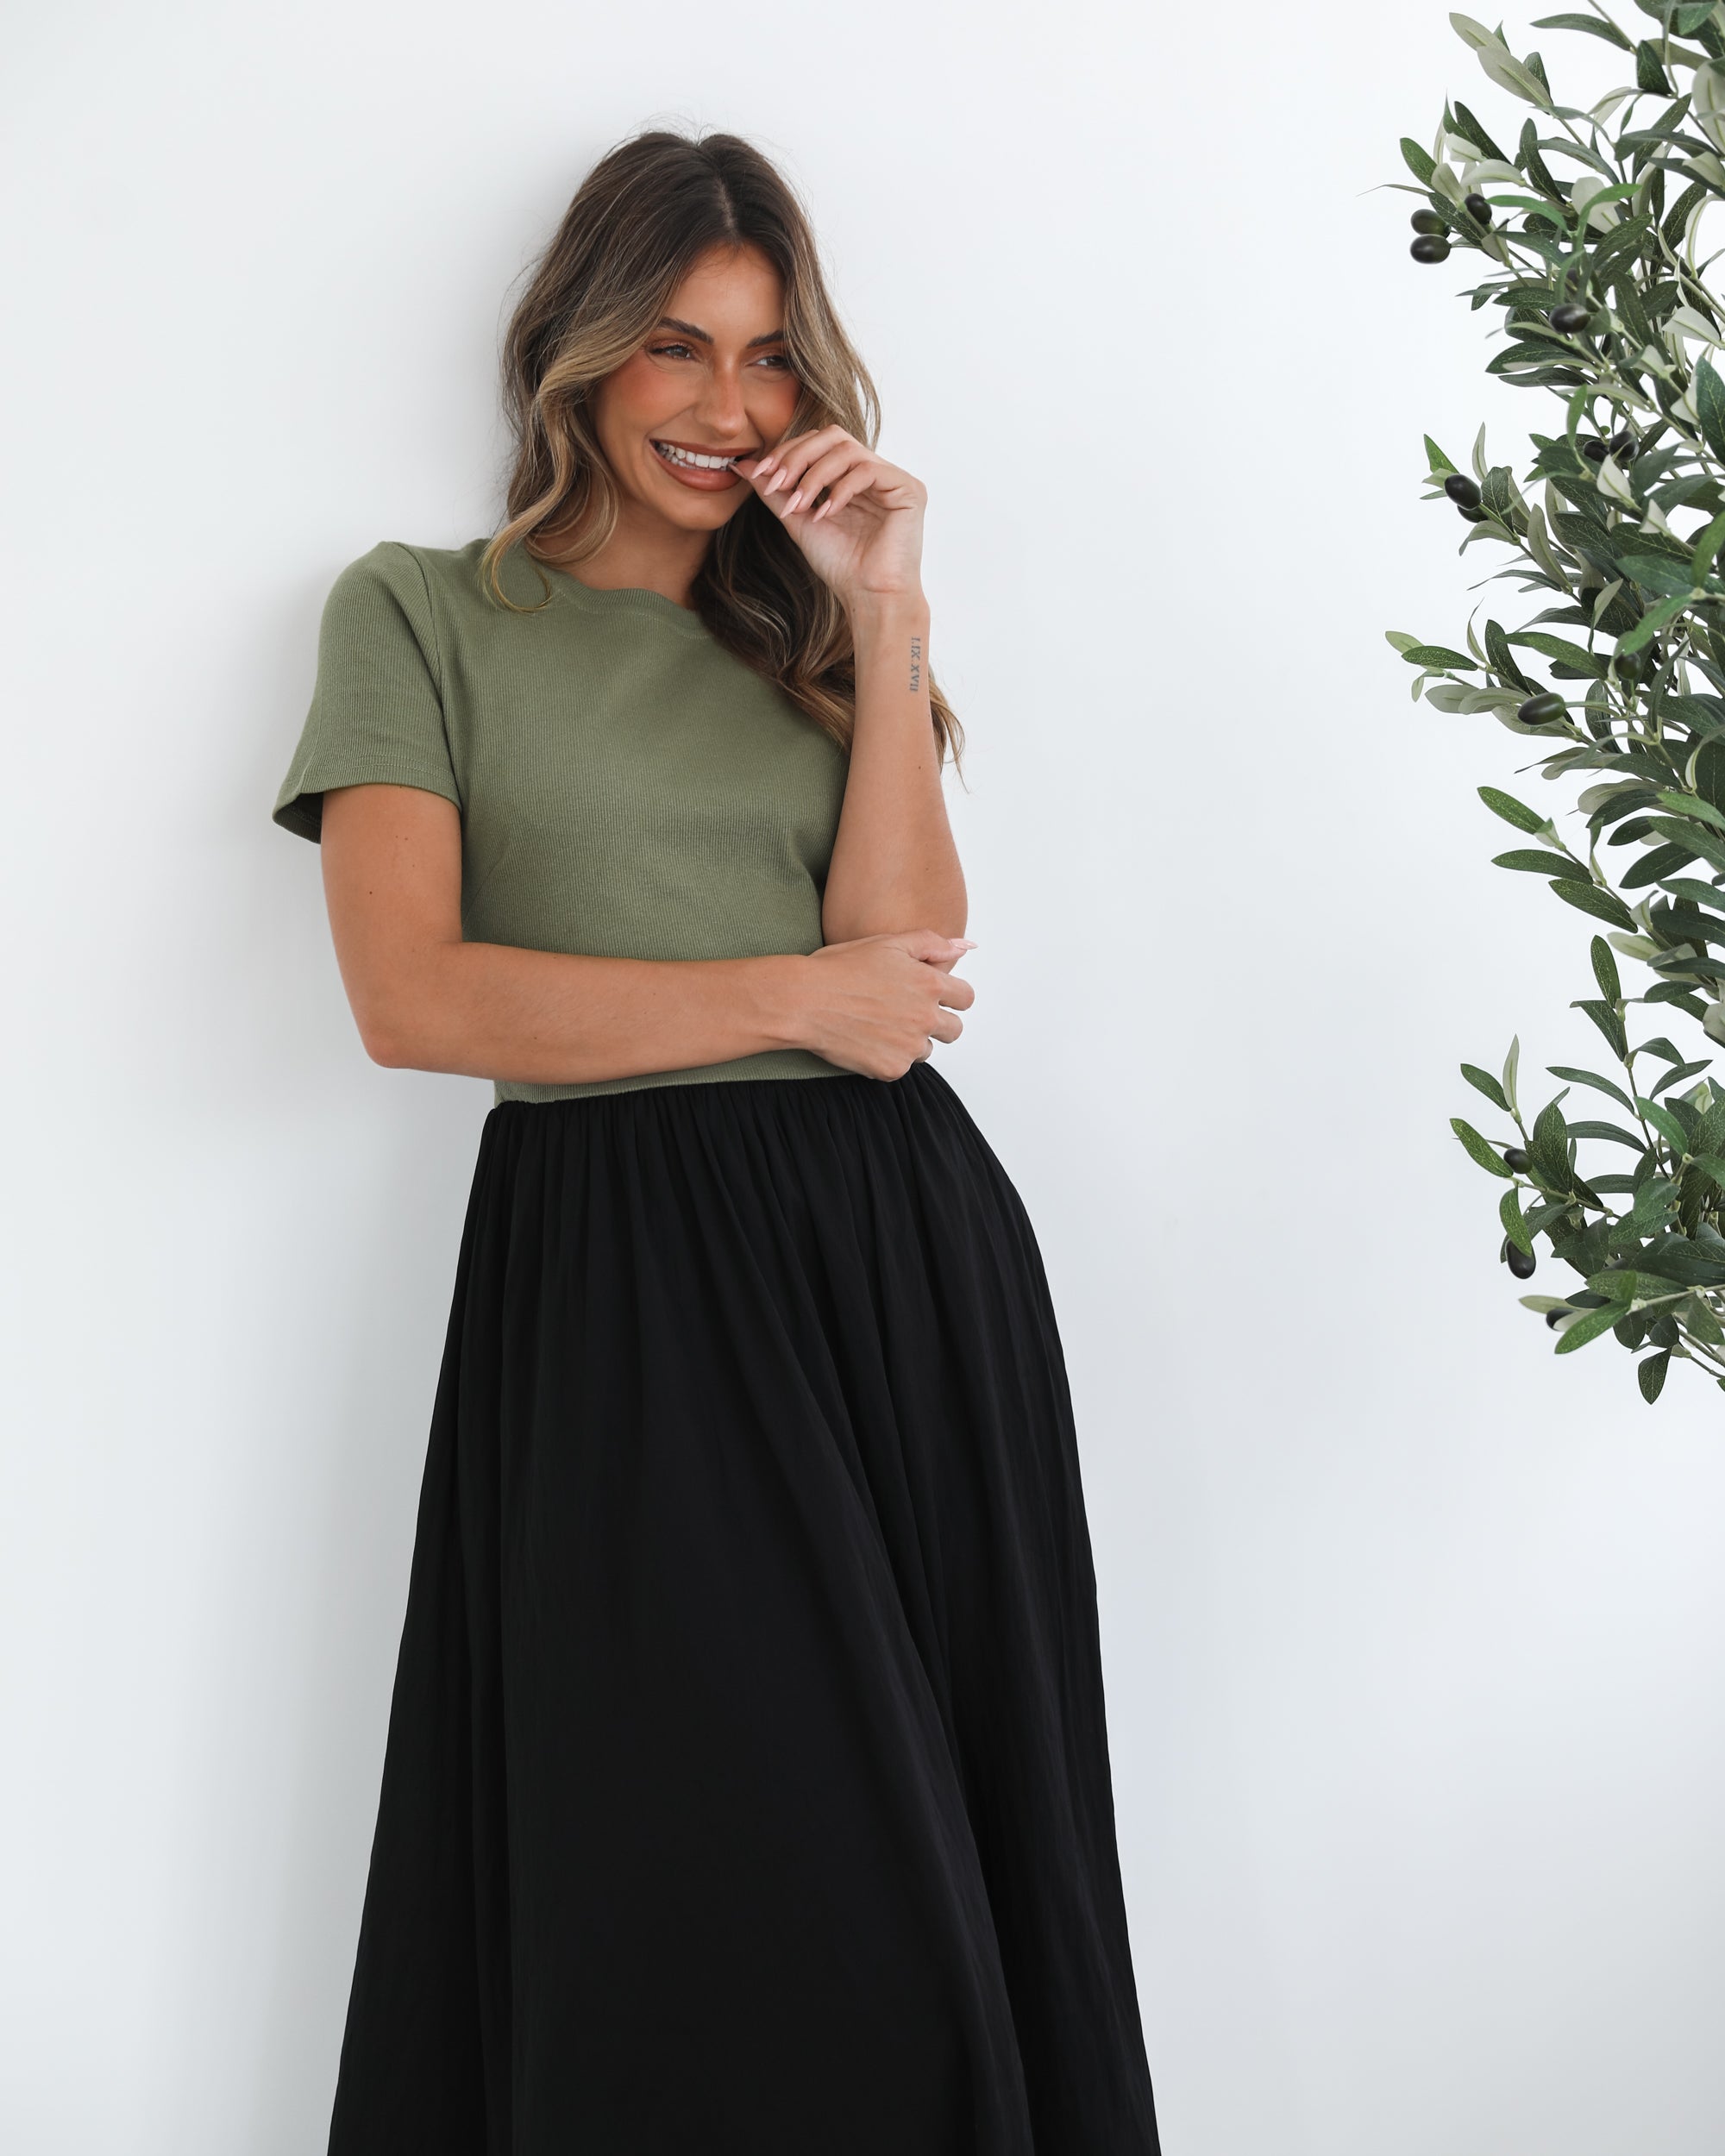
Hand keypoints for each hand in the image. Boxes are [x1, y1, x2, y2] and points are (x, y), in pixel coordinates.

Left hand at [738, 427, 925, 613]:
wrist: (868, 597)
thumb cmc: (840, 565)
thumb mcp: (798, 521)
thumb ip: (776, 492)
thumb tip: (743, 465)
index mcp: (851, 476)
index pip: (819, 444)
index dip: (788, 452)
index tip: (762, 474)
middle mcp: (874, 472)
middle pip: (833, 436)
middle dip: (798, 457)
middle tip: (777, 483)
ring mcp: (892, 479)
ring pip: (847, 450)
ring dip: (815, 476)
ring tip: (800, 506)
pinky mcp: (909, 489)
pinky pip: (868, 471)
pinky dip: (840, 489)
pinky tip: (825, 514)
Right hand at [790, 929, 974, 1079]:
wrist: (803, 1001)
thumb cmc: (839, 968)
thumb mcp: (887, 943)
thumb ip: (932, 943)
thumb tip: (964, 947)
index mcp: (929, 985)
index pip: (966, 998)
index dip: (951, 996)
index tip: (933, 996)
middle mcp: (925, 1017)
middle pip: (954, 1029)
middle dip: (937, 1021)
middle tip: (905, 1012)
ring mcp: (909, 1046)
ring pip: (926, 1049)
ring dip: (911, 1040)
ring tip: (879, 1024)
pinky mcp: (891, 1069)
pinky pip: (901, 1067)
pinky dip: (888, 1056)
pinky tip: (866, 1039)